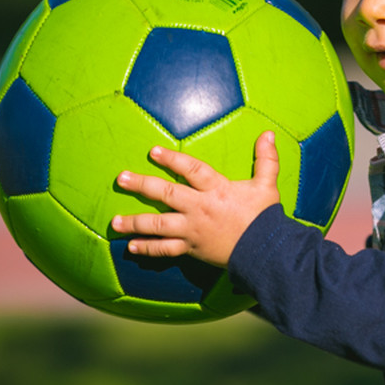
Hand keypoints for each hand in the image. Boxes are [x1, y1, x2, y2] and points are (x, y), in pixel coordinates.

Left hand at [111, 132, 280, 267]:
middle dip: (141, 185)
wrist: (266, 251)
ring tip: (116, 221)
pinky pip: (166, 249)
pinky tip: (132, 246)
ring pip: (158, 224)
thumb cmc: (265, 217)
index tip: (153, 152)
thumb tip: (268, 134)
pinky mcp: (192, 248)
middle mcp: (199, 208)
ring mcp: (193, 230)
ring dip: (135, 222)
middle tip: (122, 179)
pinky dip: (148, 248)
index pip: (191, 169)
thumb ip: (266, 159)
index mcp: (216, 189)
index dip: (172, 160)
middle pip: (165, 194)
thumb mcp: (268, 185)